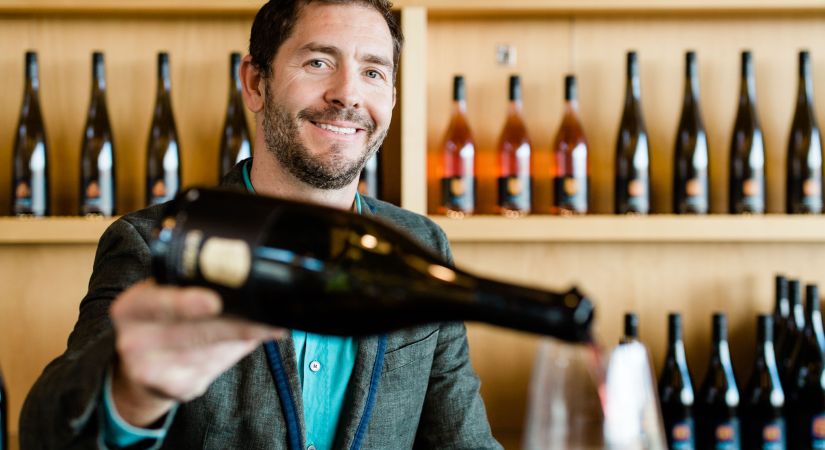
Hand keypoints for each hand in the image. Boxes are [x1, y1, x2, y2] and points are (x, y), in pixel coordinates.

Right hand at [110, 280, 283, 426]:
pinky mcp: (176, 389)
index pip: (155, 303)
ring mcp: (154, 370)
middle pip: (194, 332)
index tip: (213, 302)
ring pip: (211, 350)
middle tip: (266, 319)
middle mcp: (134, 342)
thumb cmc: (163, 319)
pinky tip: (254, 338)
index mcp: (129, 309)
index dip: (185, 303)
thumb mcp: (162, 295)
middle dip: (235, 324)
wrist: (143, 368)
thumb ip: (190, 285)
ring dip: (245, 337)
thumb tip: (240, 278)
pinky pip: (216, 366)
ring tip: (269, 325)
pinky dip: (238, 350)